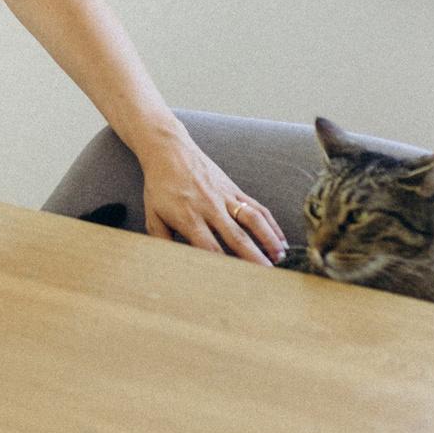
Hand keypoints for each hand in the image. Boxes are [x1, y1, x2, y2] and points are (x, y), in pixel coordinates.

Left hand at [134, 128, 284, 264]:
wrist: (169, 150)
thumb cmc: (159, 186)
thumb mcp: (152, 215)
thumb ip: (162, 242)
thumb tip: (170, 264)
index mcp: (189, 217)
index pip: (209, 247)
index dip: (223, 266)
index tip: (235, 282)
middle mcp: (210, 207)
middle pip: (236, 237)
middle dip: (253, 258)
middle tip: (267, 276)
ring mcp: (225, 196)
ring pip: (252, 220)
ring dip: (268, 239)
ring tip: (280, 258)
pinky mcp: (234, 189)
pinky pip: (256, 207)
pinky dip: (270, 223)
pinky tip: (280, 238)